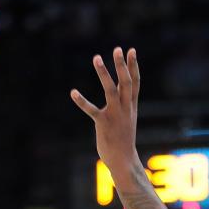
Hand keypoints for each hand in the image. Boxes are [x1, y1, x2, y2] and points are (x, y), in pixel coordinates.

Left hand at [71, 48, 140, 180]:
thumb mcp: (127, 118)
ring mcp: (115, 114)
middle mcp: (125, 107)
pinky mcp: (103, 123)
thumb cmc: (123, 139)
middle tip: (118, 48)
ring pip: (110, 90)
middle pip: (126, 81)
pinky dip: (81, 101)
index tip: (131, 50)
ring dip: (104, 73)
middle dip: (122, 64)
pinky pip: (91, 110)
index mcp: (131, 105)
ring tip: (97, 58)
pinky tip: (73, 92)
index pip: (135, 81)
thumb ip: (124, 103)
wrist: (124, 160)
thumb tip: (121, 91)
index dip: (133, 65)